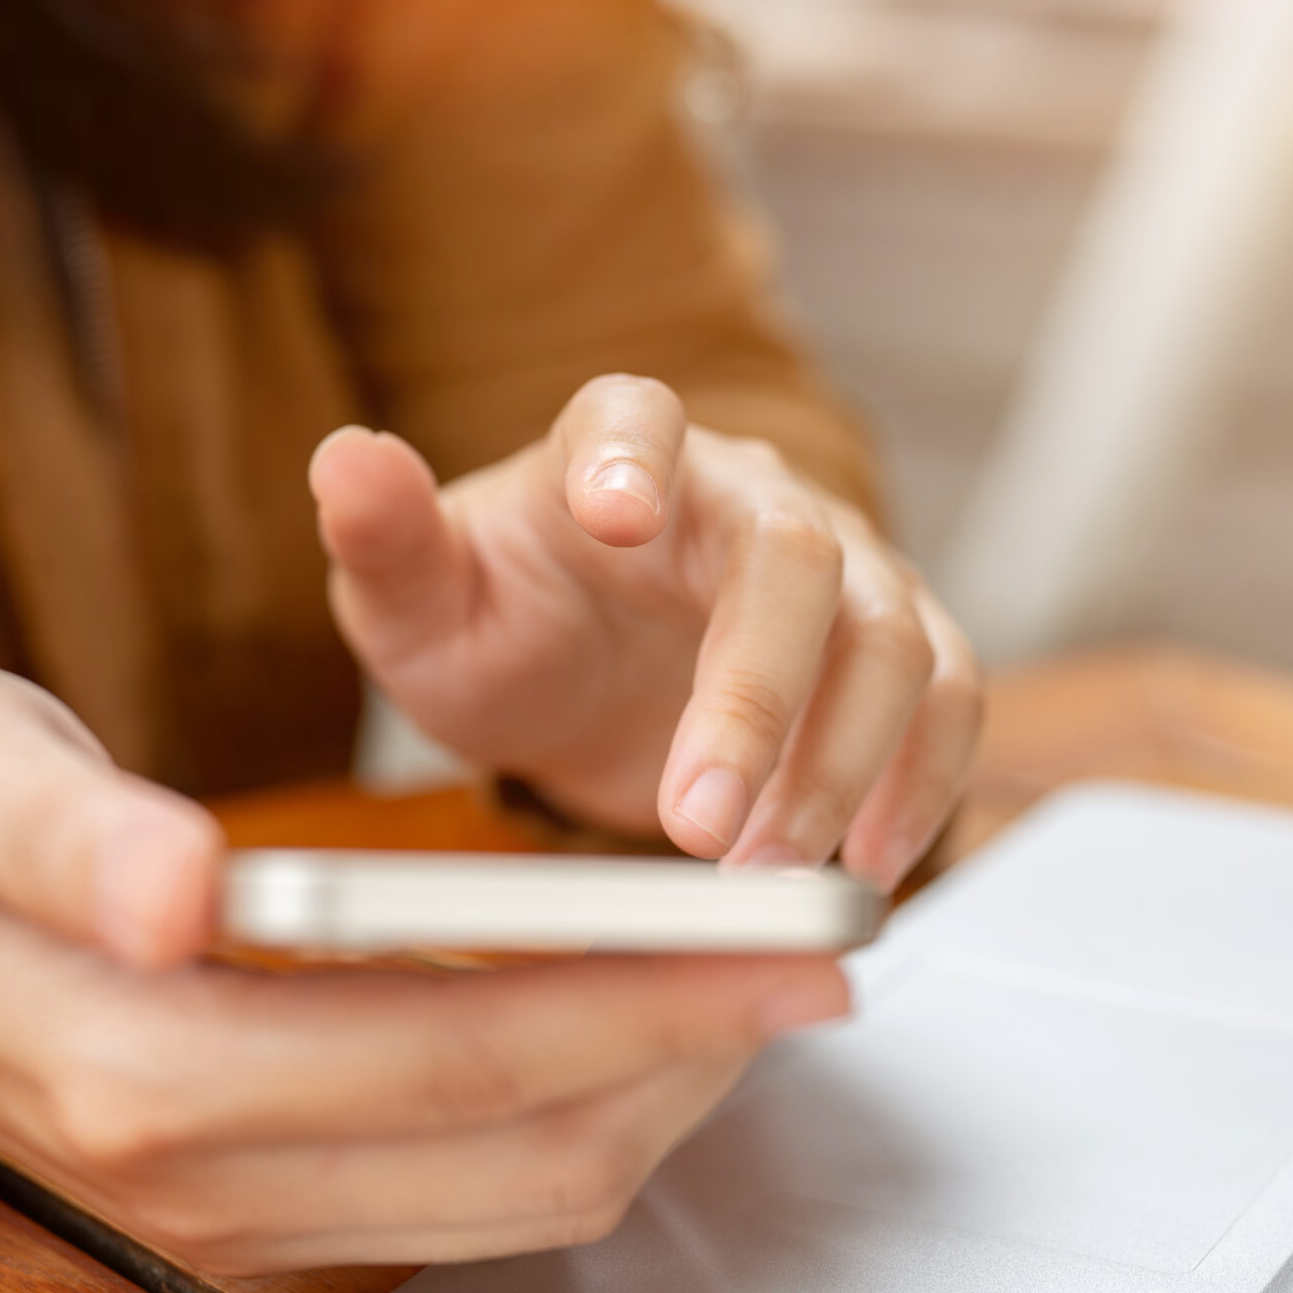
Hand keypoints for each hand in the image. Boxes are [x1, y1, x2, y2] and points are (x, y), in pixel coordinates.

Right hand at [0, 659, 847, 1273]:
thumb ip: (64, 826)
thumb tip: (184, 889)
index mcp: (131, 1066)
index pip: (457, 1052)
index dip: (649, 996)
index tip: (796, 937)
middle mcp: (187, 1175)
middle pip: (519, 1149)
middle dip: (696, 1051)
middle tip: (829, 949)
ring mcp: (218, 1211)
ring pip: (511, 1196)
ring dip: (654, 1095)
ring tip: (753, 981)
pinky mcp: (241, 1203)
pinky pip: (461, 1194)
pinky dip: (574, 1116)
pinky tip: (627, 1020)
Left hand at [315, 377, 980, 883]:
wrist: (575, 677)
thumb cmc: (496, 626)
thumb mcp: (412, 604)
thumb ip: (384, 539)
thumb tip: (344, 458)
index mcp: (613, 453)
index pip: (633, 418)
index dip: (634, 455)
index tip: (616, 513)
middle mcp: (744, 495)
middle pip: (792, 557)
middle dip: (756, 696)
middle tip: (699, 826)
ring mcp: (838, 568)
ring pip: (891, 636)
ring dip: (840, 765)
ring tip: (764, 874)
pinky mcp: (892, 652)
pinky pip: (948, 702)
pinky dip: (920, 785)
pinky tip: (862, 869)